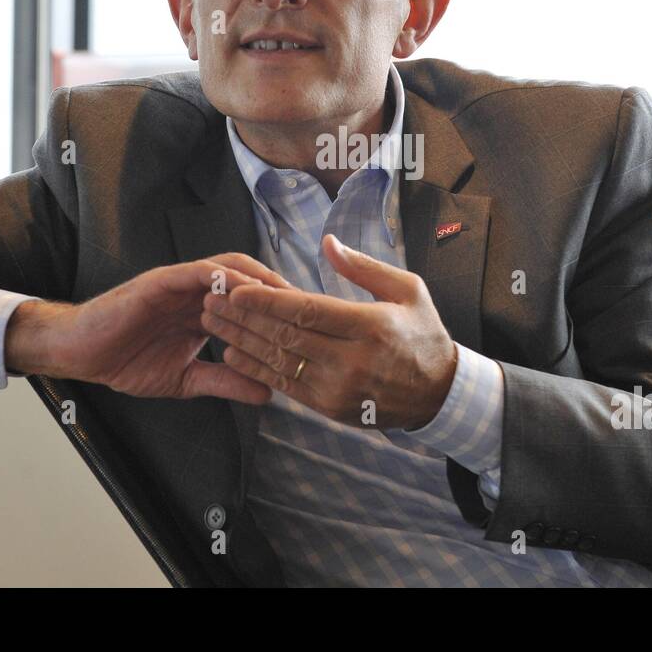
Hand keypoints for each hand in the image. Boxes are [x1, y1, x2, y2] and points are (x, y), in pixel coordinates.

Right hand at [6, 253, 291, 403]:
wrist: (81, 353)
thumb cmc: (126, 361)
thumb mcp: (186, 380)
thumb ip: (225, 382)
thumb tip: (267, 394)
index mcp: (207, 312)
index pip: (254, 305)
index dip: (284, 313)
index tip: (314, 329)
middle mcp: (199, 292)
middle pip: (253, 281)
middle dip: (283, 292)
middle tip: (312, 309)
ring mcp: (181, 283)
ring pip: (231, 269)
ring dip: (260, 280)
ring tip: (287, 296)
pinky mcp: (161, 281)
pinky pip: (198, 272)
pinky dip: (223, 278)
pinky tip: (244, 290)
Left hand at [199, 234, 458, 429]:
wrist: (438, 393)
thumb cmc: (422, 334)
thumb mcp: (407, 289)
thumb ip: (363, 267)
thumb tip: (327, 243)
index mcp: (371, 326)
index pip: (307, 311)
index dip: (267, 301)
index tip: (237, 289)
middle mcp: (353, 361)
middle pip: (286, 336)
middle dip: (244, 318)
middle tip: (213, 301)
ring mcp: (340, 389)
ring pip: (280, 362)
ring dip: (242, 342)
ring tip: (214, 324)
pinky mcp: (331, 408)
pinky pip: (285, 386)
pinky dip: (256, 369)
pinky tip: (234, 353)